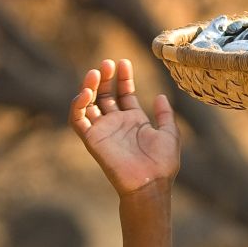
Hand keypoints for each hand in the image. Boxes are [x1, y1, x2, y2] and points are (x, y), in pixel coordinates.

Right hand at [70, 59, 180, 196]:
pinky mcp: (92, 139)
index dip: (123, 78)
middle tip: (107, 64)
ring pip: (89, 103)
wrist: (150, 183)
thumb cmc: (163, 163)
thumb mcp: (170, 133)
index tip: (123, 62)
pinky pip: (78, 119)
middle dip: (105, 78)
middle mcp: (117, 123)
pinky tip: (86, 93)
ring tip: (95, 73)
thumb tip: (161, 95)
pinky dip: (78, 105)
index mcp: (135, 121)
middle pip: (106, 94)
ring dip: (89, 87)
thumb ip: (165, 114)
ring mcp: (103, 130)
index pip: (124, 93)